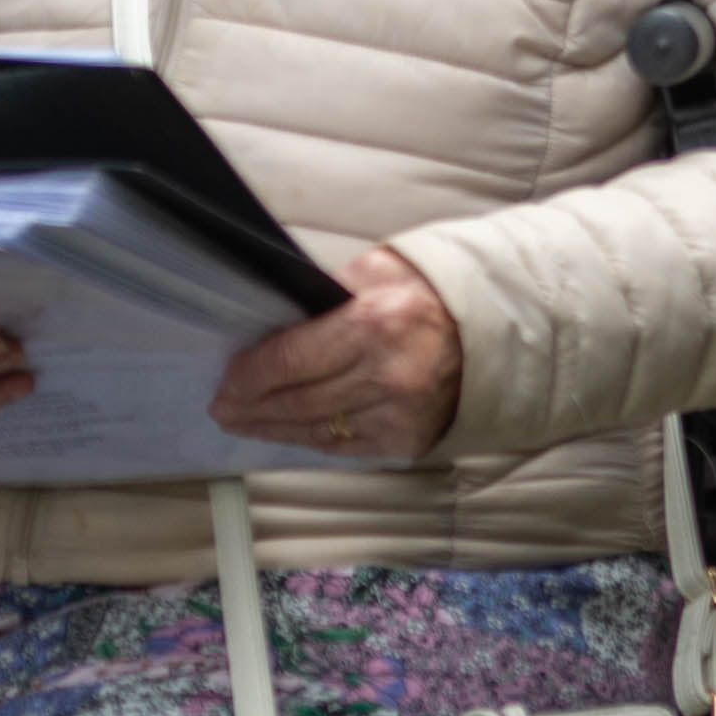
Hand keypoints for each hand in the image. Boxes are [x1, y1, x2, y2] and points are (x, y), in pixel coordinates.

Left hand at [210, 244, 462, 466]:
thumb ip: (326, 295)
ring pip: (317, 430)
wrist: (492, 331)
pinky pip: (345, 446)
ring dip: (274, 430)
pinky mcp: (407, 440)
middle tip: (222, 409)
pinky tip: (288, 433)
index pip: (293, 358)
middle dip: (252, 408)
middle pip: (299, 401)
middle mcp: (385, 375)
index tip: (227, 380)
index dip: (252, 374)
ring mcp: (398, 414)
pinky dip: (312, 439)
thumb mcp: (376, 269)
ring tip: (243, 425)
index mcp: (374, 324)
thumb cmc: (427, 291)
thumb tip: (273, 320)